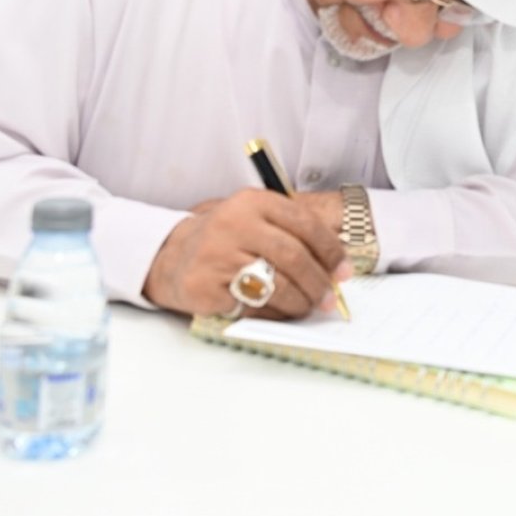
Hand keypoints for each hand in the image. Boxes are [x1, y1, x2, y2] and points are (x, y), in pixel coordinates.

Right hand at [144, 189, 347, 317]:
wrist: (172, 255)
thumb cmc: (227, 240)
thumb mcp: (256, 220)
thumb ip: (292, 234)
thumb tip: (335, 268)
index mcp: (253, 202)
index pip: (304, 223)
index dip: (330, 251)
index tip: (344, 271)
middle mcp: (234, 223)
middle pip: (293, 256)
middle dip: (318, 282)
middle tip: (329, 298)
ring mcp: (217, 254)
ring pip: (276, 284)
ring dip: (299, 302)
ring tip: (306, 307)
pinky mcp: (205, 285)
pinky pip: (252, 306)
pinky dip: (272, 314)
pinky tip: (277, 312)